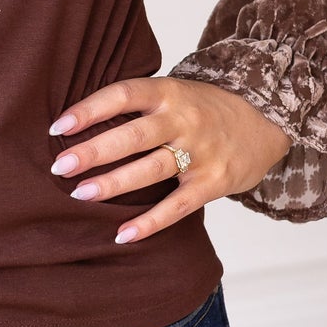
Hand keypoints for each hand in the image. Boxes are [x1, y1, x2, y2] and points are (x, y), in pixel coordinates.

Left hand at [49, 76, 291, 242]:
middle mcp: (184, 119)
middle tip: (60, 166)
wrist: (267, 119)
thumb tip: (79, 124)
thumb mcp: (176, 93)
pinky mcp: (213, 182)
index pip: (124, 95)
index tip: (59, 126)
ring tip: (80, 195)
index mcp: (170, 92)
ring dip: (114, 184)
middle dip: (94, 152)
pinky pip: (178, 206)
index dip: (90, 109)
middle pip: (134, 136)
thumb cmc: (206, 108)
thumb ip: (138, 106)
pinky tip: (123, 234)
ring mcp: (201, 152)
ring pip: (152, 169)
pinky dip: (150, 222)